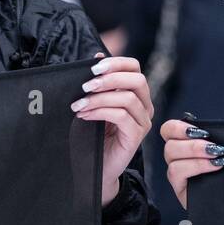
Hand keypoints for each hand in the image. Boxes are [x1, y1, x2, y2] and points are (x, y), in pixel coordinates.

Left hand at [71, 54, 152, 206]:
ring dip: (99, 98)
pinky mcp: (136, 136)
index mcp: (135, 94)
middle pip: (137, 80)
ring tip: (79, 105)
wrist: (92, 169)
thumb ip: (96, 83)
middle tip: (86, 85)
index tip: (93, 67)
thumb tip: (97, 55)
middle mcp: (144, 106)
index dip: (116, 63)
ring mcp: (143, 121)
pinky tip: (84, 116)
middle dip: (110, 78)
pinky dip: (100, 112)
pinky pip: (122, 116)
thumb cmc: (91, 136)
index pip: (134, 68)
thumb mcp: (92, 104)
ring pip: (127, 98)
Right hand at [160, 118, 223, 208]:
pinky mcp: (178, 186)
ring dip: (195, 151)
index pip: (169, 129)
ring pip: (170, 153)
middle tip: (215, 146)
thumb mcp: (221, 151)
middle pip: (169, 141)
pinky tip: (214, 166)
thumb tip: (219, 128)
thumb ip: (215, 138)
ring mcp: (175, 172)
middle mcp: (176, 157)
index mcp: (183, 144)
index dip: (179, 127)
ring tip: (217, 155)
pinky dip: (196, 165)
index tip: (202, 131)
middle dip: (193, 141)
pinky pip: (176, 171)